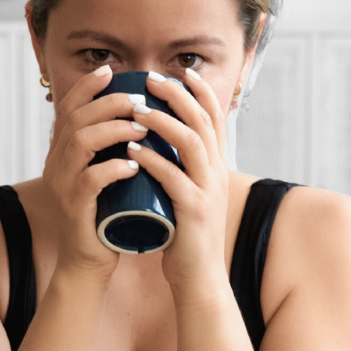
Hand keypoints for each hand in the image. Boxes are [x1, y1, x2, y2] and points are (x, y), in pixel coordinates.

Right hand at [36, 64, 149, 282]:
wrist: (89, 262)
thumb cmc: (105, 216)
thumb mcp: (105, 175)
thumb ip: (111, 150)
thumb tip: (140, 118)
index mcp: (62, 153)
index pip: (68, 108)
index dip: (87, 86)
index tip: (112, 72)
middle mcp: (56, 164)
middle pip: (76, 119)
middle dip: (109, 103)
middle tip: (139, 101)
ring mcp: (62, 186)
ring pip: (80, 142)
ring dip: (113, 130)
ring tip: (141, 129)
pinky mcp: (74, 208)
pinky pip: (89, 180)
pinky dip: (112, 169)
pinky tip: (132, 165)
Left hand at [126, 68, 233, 296]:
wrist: (199, 279)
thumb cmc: (186, 237)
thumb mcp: (188, 195)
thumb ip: (180, 171)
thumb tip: (159, 146)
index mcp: (217, 168)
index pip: (215, 118)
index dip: (199, 91)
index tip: (179, 72)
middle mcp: (217, 174)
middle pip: (203, 121)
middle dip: (177, 95)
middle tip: (151, 79)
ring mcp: (207, 191)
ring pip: (191, 142)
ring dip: (162, 121)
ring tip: (137, 109)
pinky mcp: (194, 211)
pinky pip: (173, 176)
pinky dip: (152, 159)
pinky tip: (132, 148)